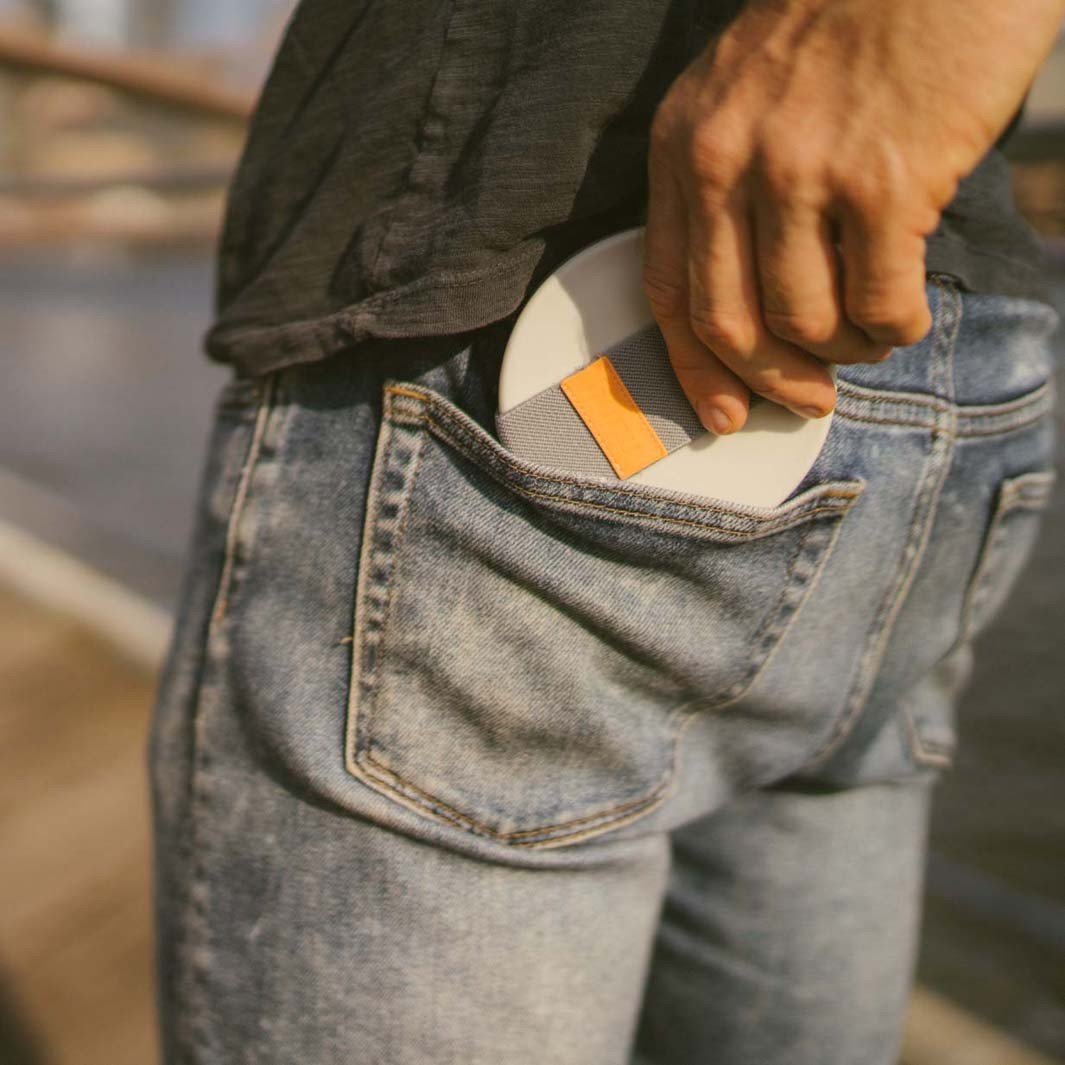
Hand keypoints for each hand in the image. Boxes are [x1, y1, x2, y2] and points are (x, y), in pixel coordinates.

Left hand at [644, 0, 1064, 433]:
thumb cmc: (845, 23)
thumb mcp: (742, 93)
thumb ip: (726, 187)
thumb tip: (749, 308)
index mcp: (684, 146)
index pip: (666, 291)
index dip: (692, 370)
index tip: (723, 416)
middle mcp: (728, 162)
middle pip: (728, 324)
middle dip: (769, 382)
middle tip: (808, 400)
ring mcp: (803, 172)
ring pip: (802, 323)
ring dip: (840, 352)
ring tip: (866, 334)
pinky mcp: (885, 182)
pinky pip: (877, 304)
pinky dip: (892, 329)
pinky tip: (905, 316)